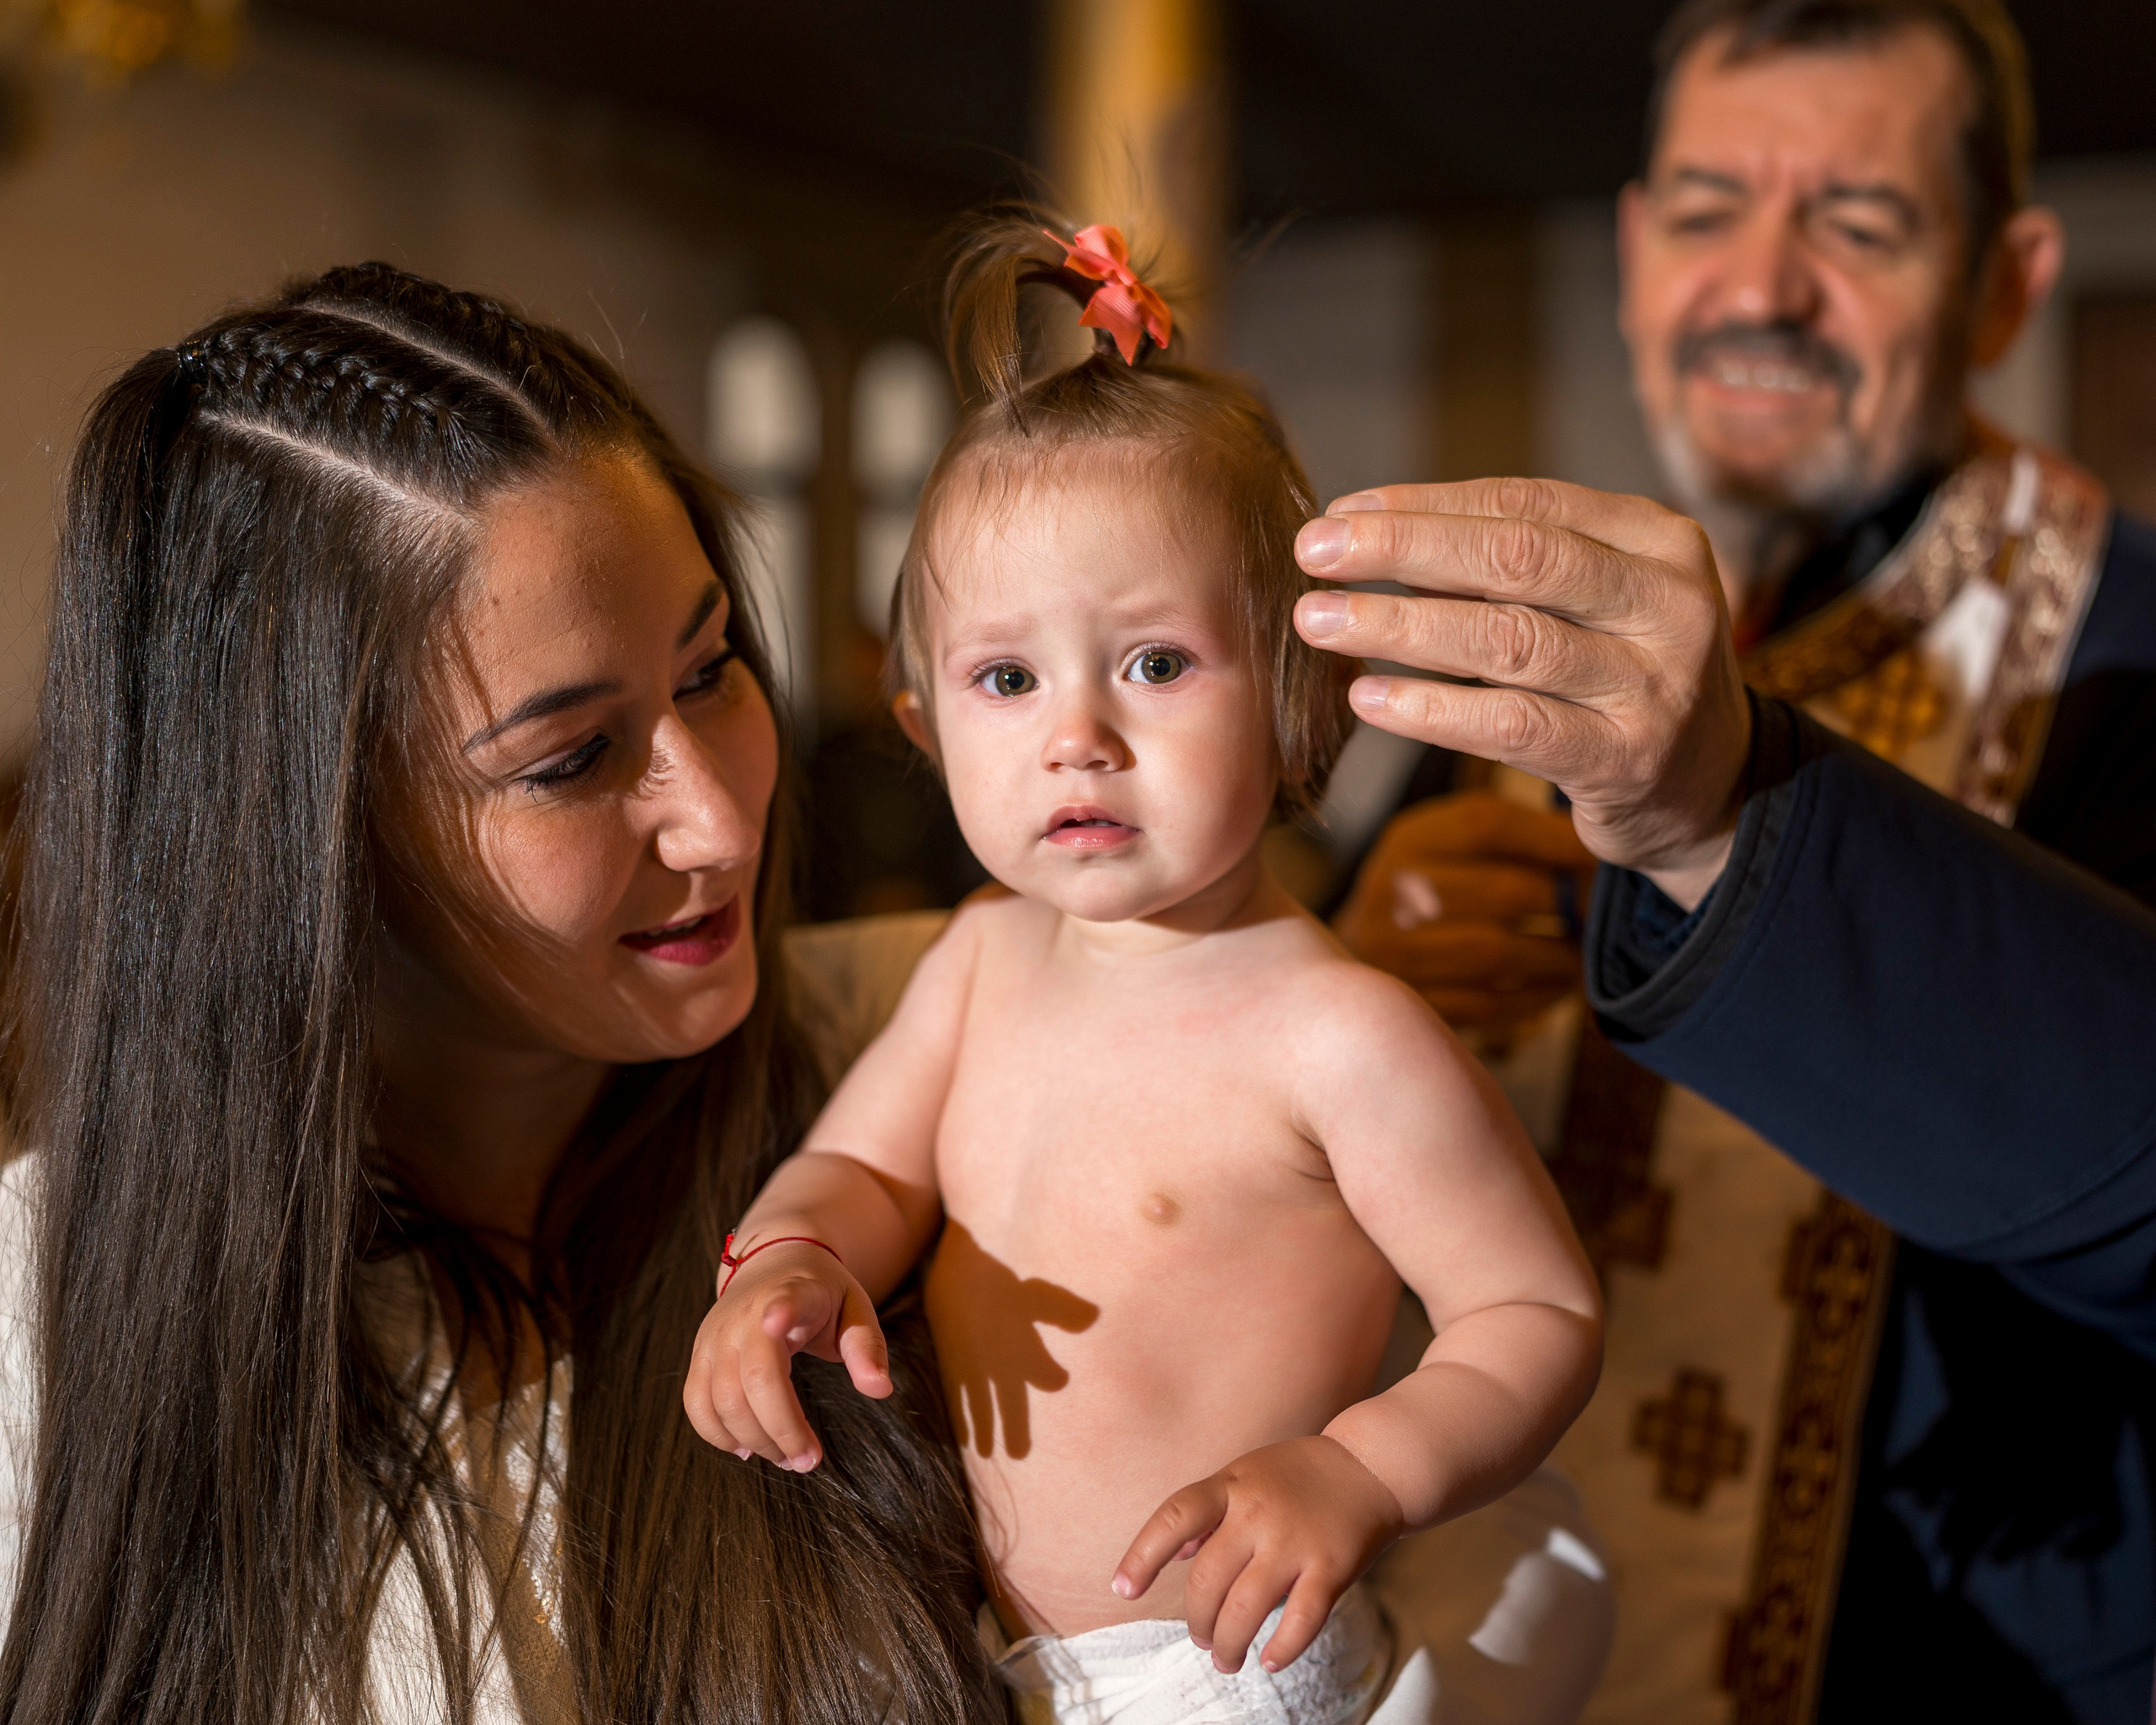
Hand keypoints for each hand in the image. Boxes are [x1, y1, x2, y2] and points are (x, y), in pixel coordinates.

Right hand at [682, 1241, 891, 1471]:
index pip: (783, 1301)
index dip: (780, 1311)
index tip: (776, 1320)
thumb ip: (867, 1346)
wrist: (772, 1263)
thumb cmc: (819, 1293)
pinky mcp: (700, 1354)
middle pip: (754, 1379)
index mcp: (792, 1294)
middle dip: (781, 1429)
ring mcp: (715, 1335)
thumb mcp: (854, 1307)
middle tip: (808, 1461)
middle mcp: (745, 1315)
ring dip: (753, 1440)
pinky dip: (717, 1434)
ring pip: (721, 1400)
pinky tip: (746, 1448)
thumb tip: (880, 1389)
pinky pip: (696, 1403)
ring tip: (786, 1458)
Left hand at [1113, 1437, 1404, 1675]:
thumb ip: (1208, 1512)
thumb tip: (1176, 1553)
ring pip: (1245, 1609)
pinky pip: (1300, 1620)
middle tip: (1202, 1638)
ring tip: (1227, 1659)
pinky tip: (1271, 1660)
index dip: (1143, 1556)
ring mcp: (1294, 1541)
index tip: (1122, 1590)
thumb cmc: (1296, 1477)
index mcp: (1230, 1486)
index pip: (1174, 1518)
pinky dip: (1282, 1649)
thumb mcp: (1243, 1475)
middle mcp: (1257, 1513)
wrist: (1369, 1466)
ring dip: (1229, 1644)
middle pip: (1207, 1580)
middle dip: (1197, 1621)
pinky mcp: (1331, 1567)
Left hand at [1294, 479, 1750, 908]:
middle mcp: (1669, 602)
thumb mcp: (1594, 601)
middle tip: (1314, 551)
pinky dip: (1432, 709)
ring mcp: (1655, 684)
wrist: (1714, 789)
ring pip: (1508, 640)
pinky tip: (1368, 698)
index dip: (1427, 503)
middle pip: (1517, 558)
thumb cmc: (1623, 675)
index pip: (1527, 502)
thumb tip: (1369, 529)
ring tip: (1321, 622)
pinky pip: (1513, 725)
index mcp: (1659, 540)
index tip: (1343, 509)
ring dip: (1400, 628)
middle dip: (1403, 548)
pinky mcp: (1626, 759)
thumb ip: (1513, 565)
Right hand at [1335, 791, 1595, 1032]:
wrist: (1351, 964)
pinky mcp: (1408, 1003)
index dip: (1555, 841)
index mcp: (1410, 839)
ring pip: (1496, 954)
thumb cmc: (1429, 895)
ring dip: (1556, 958)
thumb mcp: (1455, 846)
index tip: (1600, 858)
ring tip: (1581, 955)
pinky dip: (1535, 998)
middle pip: (1501, 893)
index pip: (1485, 824)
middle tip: (1600, 915)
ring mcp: (1392, 951)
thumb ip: (1517, 836)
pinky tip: (1557, 987)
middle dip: (1566, 906)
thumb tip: (1601, 846)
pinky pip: (1486, 1005)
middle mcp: (1390, 889)